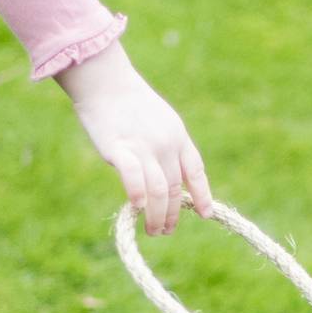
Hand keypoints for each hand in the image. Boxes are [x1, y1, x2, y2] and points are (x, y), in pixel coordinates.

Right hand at [57, 41, 212, 234]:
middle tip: (166, 231)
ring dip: (158, 216)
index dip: (203, 194)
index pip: (196, 171)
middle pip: (176, 188)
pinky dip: (138, 196)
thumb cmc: (128, 102)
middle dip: (174, 214)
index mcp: (178, 136)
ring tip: (154, 231)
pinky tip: (137, 208)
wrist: (105, 80)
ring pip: (159, 191)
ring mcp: (144, 147)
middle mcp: (166, 144)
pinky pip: (135, 179)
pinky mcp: (120, 149)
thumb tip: (166, 179)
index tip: (206, 214)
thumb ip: (165, 148)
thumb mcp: (159, 121)